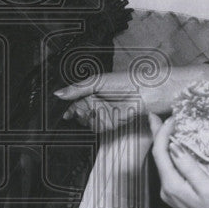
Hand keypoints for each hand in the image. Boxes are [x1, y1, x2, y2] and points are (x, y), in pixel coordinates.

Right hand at [56, 71, 172, 132]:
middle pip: (80, 114)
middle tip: (90, 108)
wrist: (150, 92)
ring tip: (104, 109)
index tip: (66, 114)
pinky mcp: (114, 123)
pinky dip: (105, 122)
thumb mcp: (98, 81)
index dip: (70, 109)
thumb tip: (58, 94)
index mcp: (93, 90)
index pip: (74, 102)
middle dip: (82, 113)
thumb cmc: (128, 80)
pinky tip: (113, 114)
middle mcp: (98, 102)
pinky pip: (101, 127)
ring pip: (90, 122)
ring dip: (95, 118)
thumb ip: (77, 89)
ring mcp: (105, 113)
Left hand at [150, 115, 208, 207]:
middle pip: (158, 157)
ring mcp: (170, 193)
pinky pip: (169, 169)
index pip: (160, 153)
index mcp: (172, 186)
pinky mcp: (177, 193)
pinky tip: (172, 146)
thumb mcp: (208, 187)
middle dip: (157, 135)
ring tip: (162, 126)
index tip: (172, 119)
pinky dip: (169, 154)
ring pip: (162, 162)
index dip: (163, 133)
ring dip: (163, 143)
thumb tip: (173, 147)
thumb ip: (188, 167)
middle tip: (155, 116)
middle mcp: (167, 190)